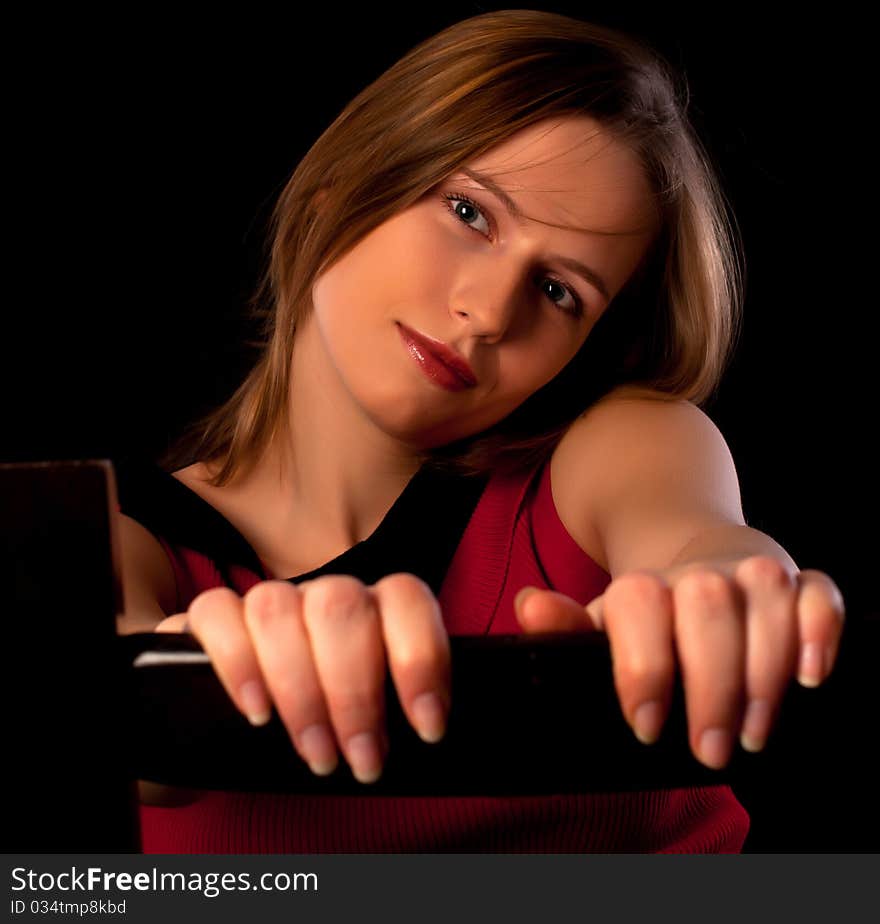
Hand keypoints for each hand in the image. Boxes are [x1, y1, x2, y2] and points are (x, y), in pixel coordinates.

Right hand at [154, 573, 450, 782]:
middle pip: (341, 605)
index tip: (428, 727)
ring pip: (277, 608)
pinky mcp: (210, 618)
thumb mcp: (375, 714)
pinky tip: (257, 713)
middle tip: (364, 760)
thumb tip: (430, 733)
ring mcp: (269, 602)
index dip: (420, 656)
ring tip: (318, 755)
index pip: (405, 598)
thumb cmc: (332, 722)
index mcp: (376, 609)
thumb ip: (397, 708)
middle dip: (354, 692)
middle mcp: (324, 596)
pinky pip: (216, 612)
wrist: (247, 722)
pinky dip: (237, 663)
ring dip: (299, 690)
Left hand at [513, 557, 845, 768]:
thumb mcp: (602, 631)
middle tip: (709, 750)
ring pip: (767, 599)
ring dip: (764, 672)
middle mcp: (699, 572)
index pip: (638, 606)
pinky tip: (809, 675)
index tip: (647, 728)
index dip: (642, 669)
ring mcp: (753, 572)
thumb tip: (529, 605)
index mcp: (643, 585)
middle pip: (707, 606)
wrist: (698, 567)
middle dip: (712, 686)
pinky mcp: (801, 580)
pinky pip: (821, 593)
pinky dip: (819, 630)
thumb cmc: (647, 623)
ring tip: (754, 733)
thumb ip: (566, 629)